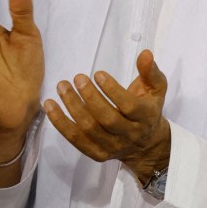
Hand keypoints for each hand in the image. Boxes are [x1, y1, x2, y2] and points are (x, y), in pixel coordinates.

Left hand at [45, 49, 170, 181]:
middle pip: (107, 119)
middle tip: (78, 78)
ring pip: (89, 130)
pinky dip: (61, 123)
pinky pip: (76, 140)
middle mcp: (130, 135)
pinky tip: (50, 106)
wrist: (147, 144)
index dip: (112, 90)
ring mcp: (113, 147)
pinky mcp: (98, 154)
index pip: (129, 106)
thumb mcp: (156, 89)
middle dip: (90, 97)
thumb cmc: (148, 109)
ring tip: (62, 87)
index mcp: (146, 117)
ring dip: (72, 107)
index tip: (98, 74)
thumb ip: (150, 71)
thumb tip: (145, 53)